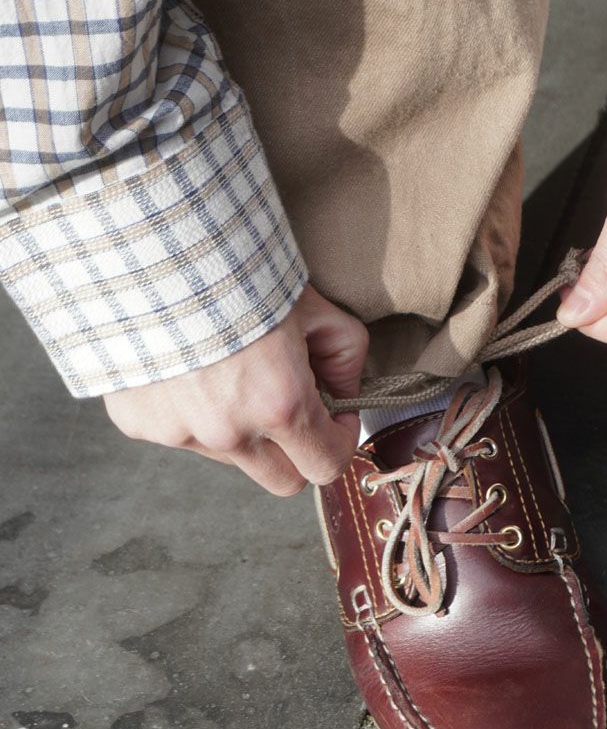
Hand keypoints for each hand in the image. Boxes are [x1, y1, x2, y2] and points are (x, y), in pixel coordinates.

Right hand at [103, 285, 367, 495]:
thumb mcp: (312, 305)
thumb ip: (344, 354)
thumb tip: (345, 391)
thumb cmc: (237, 269)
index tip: (336, 418)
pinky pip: (177, 431)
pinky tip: (184, 363)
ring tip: (226, 366)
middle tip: (289, 405)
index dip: (340, 443)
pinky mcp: (138, 423)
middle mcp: (228, 432)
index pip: (326, 467)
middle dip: (296, 451)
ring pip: (229, 454)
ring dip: (239, 427)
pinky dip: (187, 409)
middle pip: (282, 480)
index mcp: (280, 405)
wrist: (148, 248)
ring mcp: (178, 432)